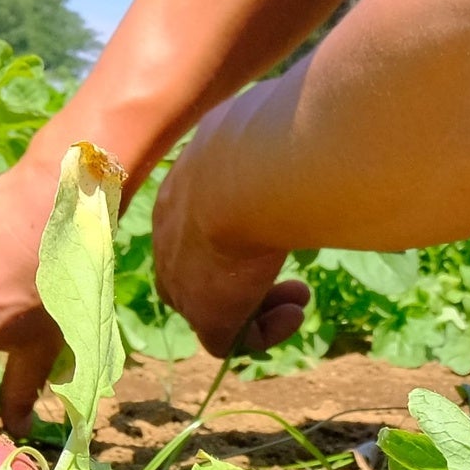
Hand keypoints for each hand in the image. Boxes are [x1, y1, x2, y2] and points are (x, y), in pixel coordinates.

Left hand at [146, 121, 312, 360]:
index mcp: (178, 196)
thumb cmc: (256, 145)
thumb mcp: (251, 133)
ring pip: (214, 308)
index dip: (232, 237)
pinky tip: (295, 311)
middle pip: (200, 272)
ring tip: (299, 296)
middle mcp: (171, 240)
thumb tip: (290, 128)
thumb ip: (262, 141)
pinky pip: (230, 341)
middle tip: (289, 274)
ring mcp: (182, 282)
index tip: (271, 226)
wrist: (244, 174)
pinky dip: (265, 333)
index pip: (192, 229)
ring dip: (260, 306)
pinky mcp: (205, 316)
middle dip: (244, 277)